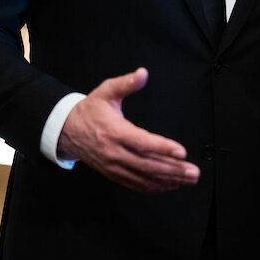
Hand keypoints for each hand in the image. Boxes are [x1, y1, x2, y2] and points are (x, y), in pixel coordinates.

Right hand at [57, 67, 199, 191]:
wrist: (67, 130)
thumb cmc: (90, 110)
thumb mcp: (106, 91)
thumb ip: (126, 83)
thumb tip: (143, 73)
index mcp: (114, 131)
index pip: (142, 142)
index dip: (163, 148)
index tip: (181, 151)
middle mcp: (114, 152)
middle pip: (147, 164)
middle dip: (173, 169)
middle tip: (193, 171)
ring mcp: (114, 166)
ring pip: (144, 177)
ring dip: (169, 180)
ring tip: (188, 179)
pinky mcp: (113, 174)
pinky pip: (136, 184)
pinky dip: (154, 187)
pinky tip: (171, 185)